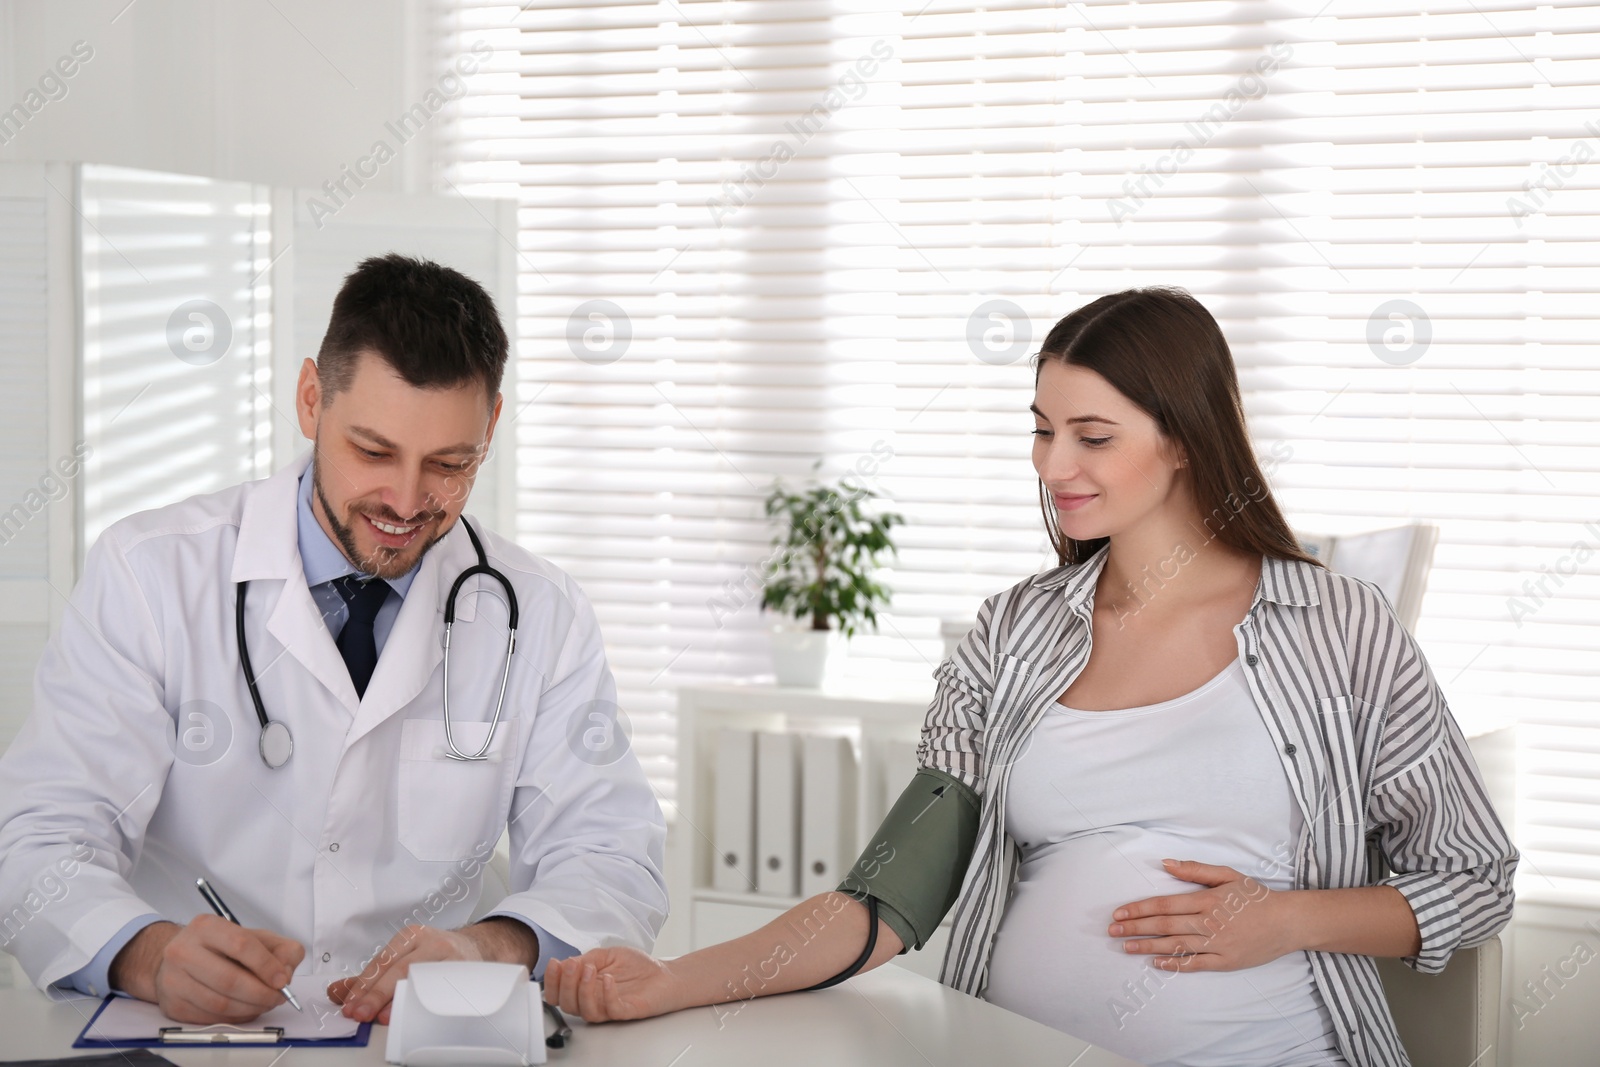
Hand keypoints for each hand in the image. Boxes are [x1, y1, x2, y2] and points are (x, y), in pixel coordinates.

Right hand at [111, 915, 304, 1023]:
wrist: (180, 958)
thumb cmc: (222, 947)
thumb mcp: (255, 937)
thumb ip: (281, 949)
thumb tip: (285, 973)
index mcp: (207, 927)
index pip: (241, 945)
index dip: (266, 965)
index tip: (282, 980)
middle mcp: (183, 951)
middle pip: (229, 980)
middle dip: (261, 993)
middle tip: (277, 997)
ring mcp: (173, 979)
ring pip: (219, 1004)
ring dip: (250, 1009)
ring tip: (264, 1004)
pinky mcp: (172, 1004)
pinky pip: (209, 1019)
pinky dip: (234, 1019)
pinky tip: (245, 1010)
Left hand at [327, 920, 532, 1025]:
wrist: (476, 948)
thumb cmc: (435, 956)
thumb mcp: (402, 958)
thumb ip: (370, 978)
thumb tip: (337, 991)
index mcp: (411, 936)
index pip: (382, 961)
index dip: (363, 985)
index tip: (349, 1005)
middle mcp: (431, 942)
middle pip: (400, 968)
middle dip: (377, 994)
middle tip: (360, 1014)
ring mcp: (451, 957)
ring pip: (423, 978)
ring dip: (401, 1000)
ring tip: (384, 1017)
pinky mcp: (467, 972)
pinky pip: (444, 989)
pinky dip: (428, 1003)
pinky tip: (417, 1013)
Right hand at [543, 947, 682, 1022]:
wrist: (665, 974)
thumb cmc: (637, 966)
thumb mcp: (608, 955)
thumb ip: (588, 958)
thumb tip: (567, 962)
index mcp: (585, 987)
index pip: (559, 993)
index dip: (552, 982)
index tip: (554, 964)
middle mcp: (594, 1000)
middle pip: (567, 1004)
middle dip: (566, 983)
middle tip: (573, 965)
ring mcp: (609, 1007)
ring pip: (585, 1011)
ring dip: (583, 990)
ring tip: (590, 970)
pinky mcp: (626, 1011)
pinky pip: (611, 1010)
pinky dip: (607, 995)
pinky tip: (608, 979)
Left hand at [1109, 858, 1295, 971]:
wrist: (1288, 922)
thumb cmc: (1256, 896)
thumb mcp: (1227, 875)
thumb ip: (1195, 870)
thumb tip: (1165, 863)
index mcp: (1207, 900)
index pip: (1164, 905)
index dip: (1139, 909)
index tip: (1119, 914)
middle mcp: (1209, 923)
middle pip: (1164, 926)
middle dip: (1135, 929)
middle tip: (1113, 932)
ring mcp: (1217, 945)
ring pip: (1175, 946)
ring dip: (1147, 947)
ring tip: (1126, 947)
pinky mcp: (1226, 962)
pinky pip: (1195, 964)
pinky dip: (1174, 964)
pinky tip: (1156, 962)